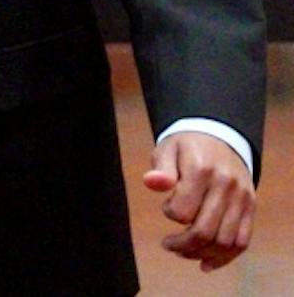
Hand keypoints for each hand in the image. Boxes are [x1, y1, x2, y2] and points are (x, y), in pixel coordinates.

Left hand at [143, 131, 255, 270]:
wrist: (220, 137)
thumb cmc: (187, 146)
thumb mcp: (168, 149)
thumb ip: (161, 169)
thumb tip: (151, 182)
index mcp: (201, 169)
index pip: (184, 210)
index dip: (171, 214)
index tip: (167, 207)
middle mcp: (225, 185)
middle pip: (205, 230)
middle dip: (183, 244)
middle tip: (168, 245)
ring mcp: (241, 198)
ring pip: (224, 241)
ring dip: (201, 253)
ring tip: (183, 252)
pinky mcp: (250, 207)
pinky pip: (242, 241)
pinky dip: (224, 257)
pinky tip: (205, 263)